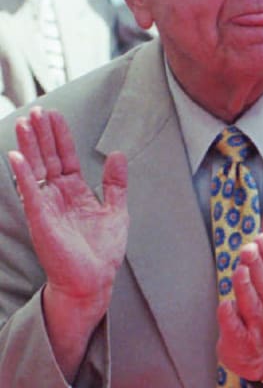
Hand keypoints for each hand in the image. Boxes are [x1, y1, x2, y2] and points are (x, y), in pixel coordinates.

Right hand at [7, 107, 128, 312]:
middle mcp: (57, 196)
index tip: (54, 115)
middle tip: (37, 110)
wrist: (94, 280)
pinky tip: (16, 155)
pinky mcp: (41, 218)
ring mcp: (47, 206)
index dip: (60, 136)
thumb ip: (116, 182)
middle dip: (42, 134)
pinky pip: (30, 192)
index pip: (65, 157)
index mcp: (75, 192)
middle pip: (48, 158)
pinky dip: (23, 173)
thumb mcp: (115, 209)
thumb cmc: (102, 251)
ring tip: (25, 122)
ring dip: (30, 145)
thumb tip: (117, 154)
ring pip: (36, 169)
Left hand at [217, 205, 262, 380]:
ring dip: (246, 288)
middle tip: (248, 249)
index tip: (262, 238)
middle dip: (258, 266)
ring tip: (239, 271)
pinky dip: (230, 318)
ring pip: (253, 304)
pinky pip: (236, 329)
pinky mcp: (241, 340)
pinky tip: (225, 305)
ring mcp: (257, 324)